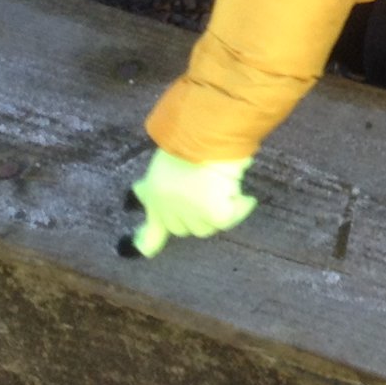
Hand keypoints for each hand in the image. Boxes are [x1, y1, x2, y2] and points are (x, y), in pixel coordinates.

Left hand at [121, 148, 256, 257]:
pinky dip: (240, 208)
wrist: (203, 133)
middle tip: (213, 198)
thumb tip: (138, 190)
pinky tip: (247, 199)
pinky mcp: (213, 213)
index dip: (148, 242)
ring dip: (218, 213)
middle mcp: (169, 208)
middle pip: (183, 228)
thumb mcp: (160, 160)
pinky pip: (229, 218)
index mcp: (154, 194)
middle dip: (195, 217)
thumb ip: (152, 181)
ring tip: (231, 192)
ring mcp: (191, 212)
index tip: (146, 251)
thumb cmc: (185, 137)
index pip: (148, 229)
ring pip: (206, 227)